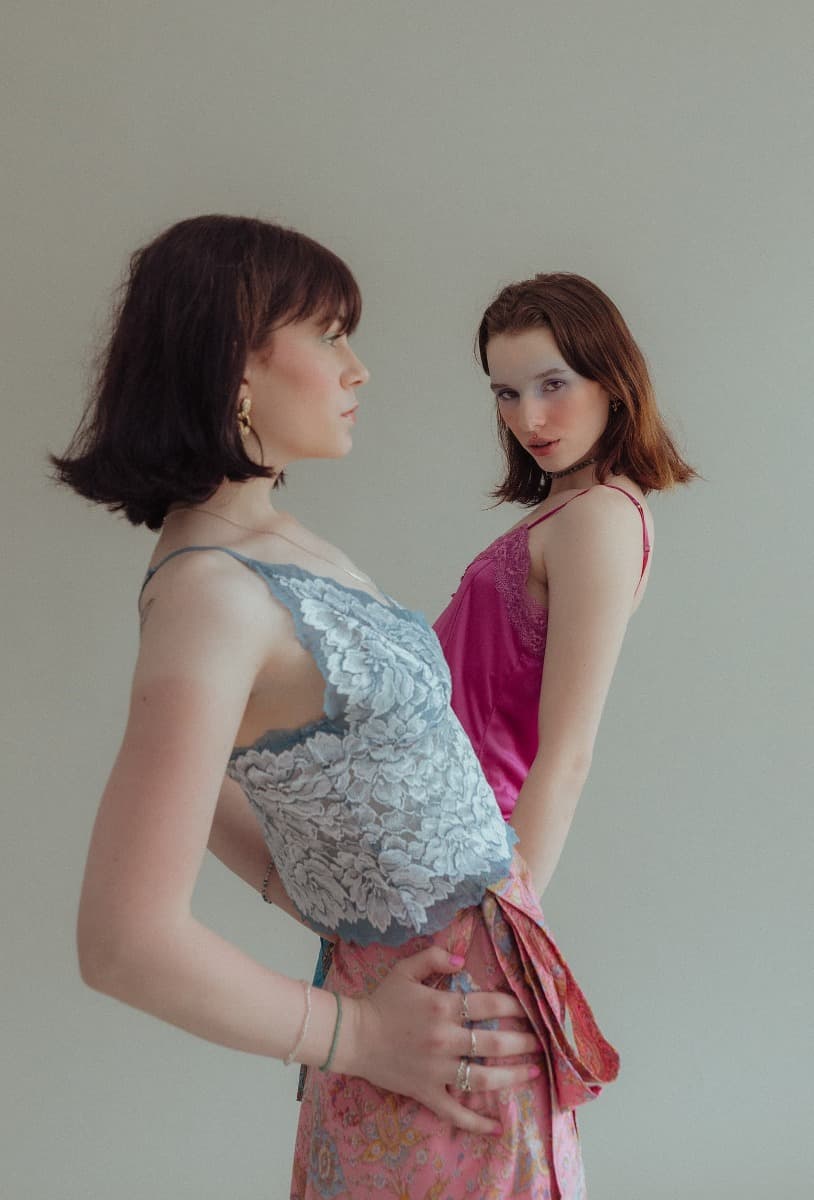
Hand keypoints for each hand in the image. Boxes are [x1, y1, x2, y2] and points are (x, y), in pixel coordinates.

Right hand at [338, 945, 541, 1135]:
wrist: (352, 1036)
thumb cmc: (381, 1001)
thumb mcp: (405, 969)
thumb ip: (435, 957)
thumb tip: (463, 958)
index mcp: (442, 1007)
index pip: (490, 1006)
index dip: (514, 1007)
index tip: (528, 1010)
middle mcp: (444, 1039)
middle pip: (494, 1044)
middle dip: (523, 1042)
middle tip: (539, 1042)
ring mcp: (437, 1070)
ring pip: (484, 1078)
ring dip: (513, 1076)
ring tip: (533, 1071)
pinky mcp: (426, 1092)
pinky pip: (455, 1111)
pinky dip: (477, 1123)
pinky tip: (498, 1127)